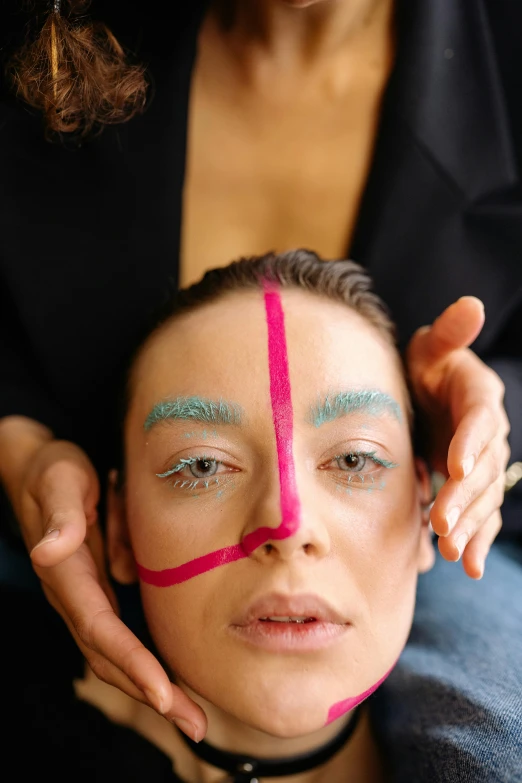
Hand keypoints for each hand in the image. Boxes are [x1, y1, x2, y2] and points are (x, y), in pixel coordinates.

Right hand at [14, 439, 206, 739]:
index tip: (162, 694)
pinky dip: (148, 663)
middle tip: (193, 723)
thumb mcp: (58, 481)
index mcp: (67, 573)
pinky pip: (124, 637)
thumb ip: (59, 515)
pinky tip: (177, 680)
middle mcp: (75, 595)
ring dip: (153, 687)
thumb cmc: (54, 472)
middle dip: (150, 692)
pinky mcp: (100, 593)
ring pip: (118, 655)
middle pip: (110, 655)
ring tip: (192, 717)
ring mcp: (87, 598)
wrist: (41, 472)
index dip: (130, 661)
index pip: (99, 627)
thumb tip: (48, 550)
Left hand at [406, 297, 509, 578]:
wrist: (428, 393)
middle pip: (482, 469)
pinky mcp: (473, 486)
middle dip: (463, 497)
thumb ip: (449, 332)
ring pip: (483, 498)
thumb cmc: (426, 366)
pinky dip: (475, 539)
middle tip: (439, 523)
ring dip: (469, 526)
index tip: (456, 465)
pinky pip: (480, 515)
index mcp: (479, 397)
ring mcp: (483, 464)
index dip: (470, 442)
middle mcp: (487, 434)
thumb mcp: (433, 346)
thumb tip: (471, 304)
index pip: (479, 420)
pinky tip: (466, 567)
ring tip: (451, 553)